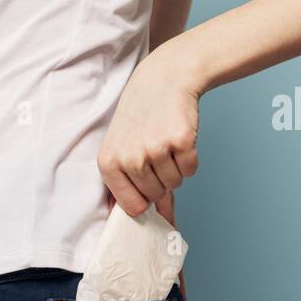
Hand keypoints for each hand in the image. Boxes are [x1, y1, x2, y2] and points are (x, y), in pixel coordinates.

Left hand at [96, 45, 200, 217]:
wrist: (164, 78)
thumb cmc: (141, 115)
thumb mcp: (123, 147)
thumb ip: (133, 185)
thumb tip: (157, 221)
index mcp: (109, 163)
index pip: (132, 207)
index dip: (144, 197)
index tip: (146, 180)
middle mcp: (130, 158)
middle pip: (156, 195)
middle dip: (161, 178)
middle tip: (156, 150)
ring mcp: (155, 149)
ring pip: (175, 183)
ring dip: (176, 167)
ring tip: (165, 140)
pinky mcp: (181, 141)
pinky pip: (191, 169)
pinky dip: (190, 158)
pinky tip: (178, 136)